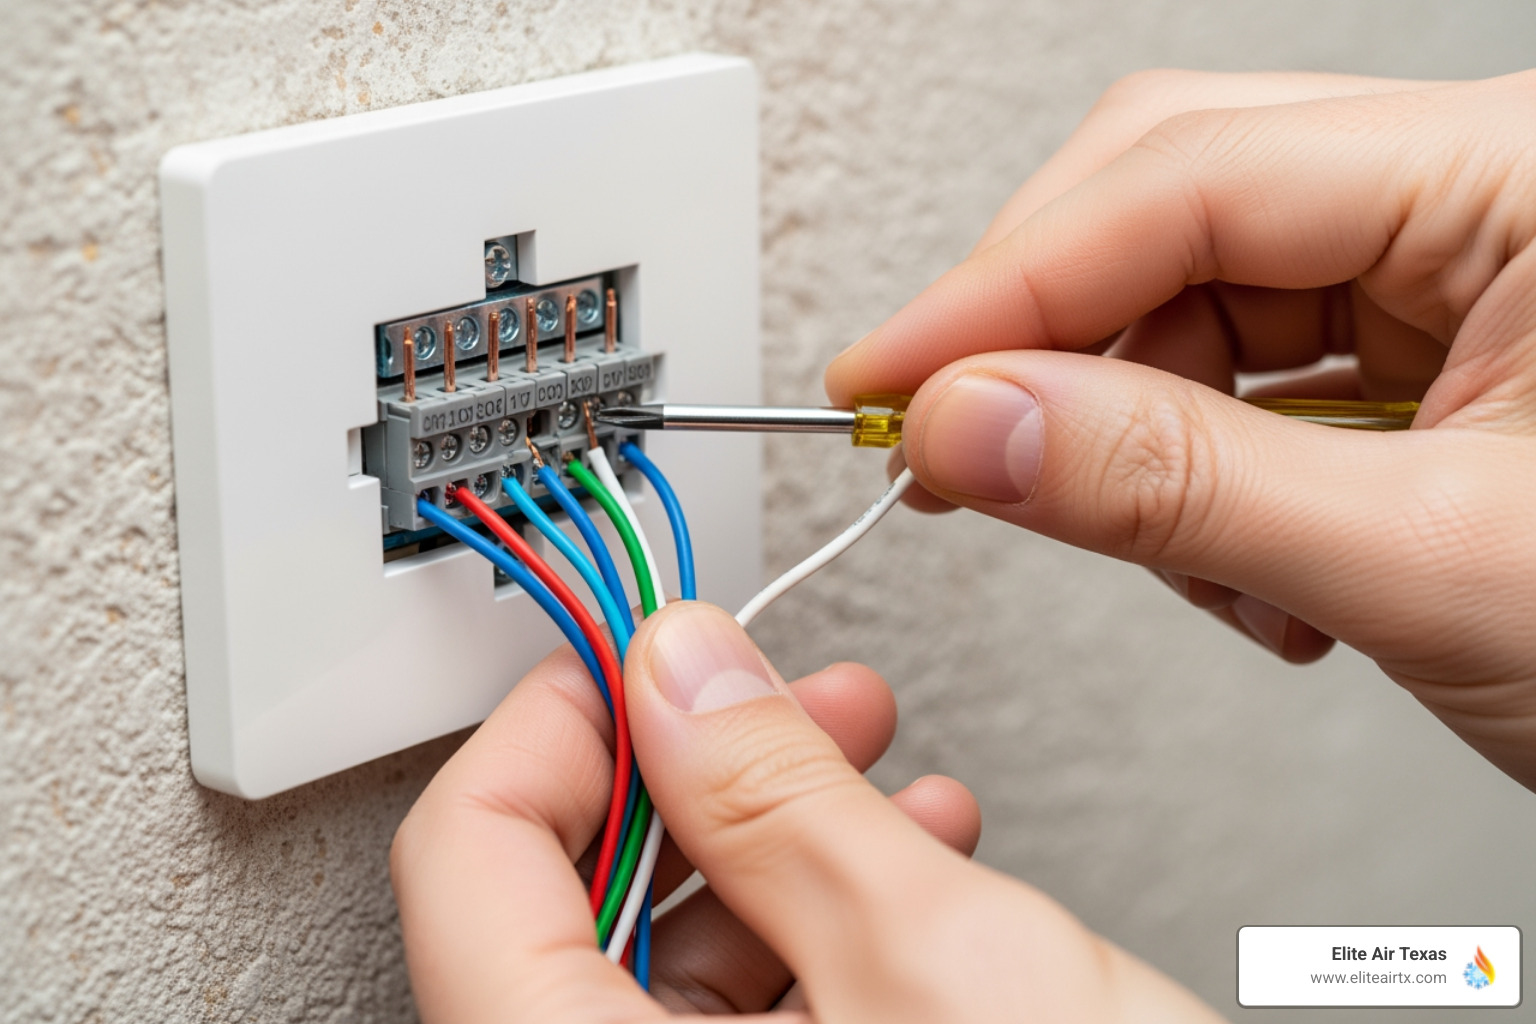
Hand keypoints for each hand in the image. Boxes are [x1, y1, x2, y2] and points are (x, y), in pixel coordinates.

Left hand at [392, 602, 1221, 1020]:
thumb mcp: (933, 961)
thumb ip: (778, 797)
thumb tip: (679, 670)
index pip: (465, 865)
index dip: (553, 726)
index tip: (638, 657)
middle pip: (569, 905)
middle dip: (689, 768)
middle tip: (766, 689)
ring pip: (675, 957)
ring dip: (772, 829)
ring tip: (866, 747)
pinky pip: (755, 1015)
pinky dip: (823, 916)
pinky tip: (911, 847)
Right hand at [826, 69, 1535, 790]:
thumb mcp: (1437, 564)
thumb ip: (1181, 489)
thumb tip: (976, 428)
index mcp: (1522, 175)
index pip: (1188, 179)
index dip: (1005, 285)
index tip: (885, 377)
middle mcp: (1476, 197)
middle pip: (1173, 208)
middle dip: (1054, 343)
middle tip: (958, 450)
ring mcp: (1444, 276)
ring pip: (1191, 306)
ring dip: (1137, 442)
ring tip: (1186, 563)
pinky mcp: (1417, 358)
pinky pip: (1240, 382)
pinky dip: (1197, 482)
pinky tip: (1250, 567)